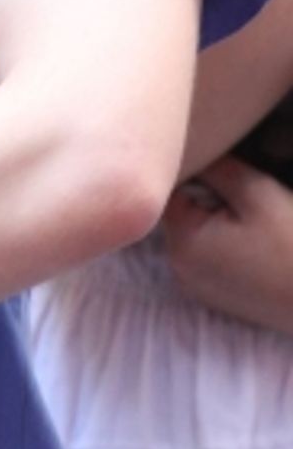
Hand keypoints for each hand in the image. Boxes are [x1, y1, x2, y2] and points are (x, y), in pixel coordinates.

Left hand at [163, 157, 292, 334]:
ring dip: (216, 221)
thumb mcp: (258, 194)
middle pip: (180, 213)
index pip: (168, 190)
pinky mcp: (215, 297)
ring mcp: (196, 287)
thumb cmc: (292, 246)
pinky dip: (224, 244)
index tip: (226, 174)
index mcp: (182, 242)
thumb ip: (218, 169)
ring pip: (195, 234)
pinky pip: (208, 257)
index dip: (197, 174)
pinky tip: (255, 245)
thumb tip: (192, 151)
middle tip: (247, 200)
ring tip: (254, 224)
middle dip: (206, 198)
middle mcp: (178, 269)